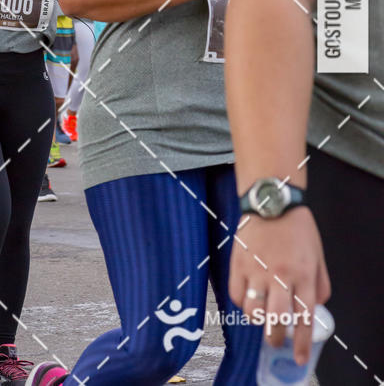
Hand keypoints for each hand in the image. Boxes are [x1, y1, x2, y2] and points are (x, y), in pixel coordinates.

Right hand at [229, 207, 330, 365]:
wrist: (270, 200)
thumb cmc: (296, 226)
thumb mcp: (318, 255)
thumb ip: (321, 284)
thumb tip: (316, 306)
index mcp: (303, 274)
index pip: (303, 317)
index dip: (301, 342)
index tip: (299, 356)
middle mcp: (280, 275)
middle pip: (275, 320)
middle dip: (276, 338)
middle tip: (276, 339)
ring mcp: (256, 270)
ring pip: (253, 311)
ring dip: (258, 321)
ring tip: (262, 317)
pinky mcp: (238, 263)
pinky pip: (236, 295)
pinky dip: (242, 302)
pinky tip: (248, 298)